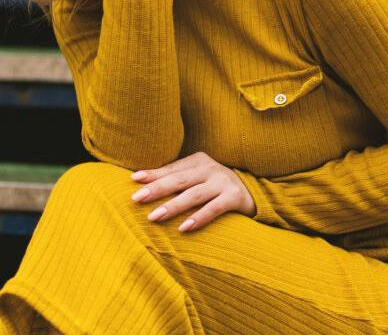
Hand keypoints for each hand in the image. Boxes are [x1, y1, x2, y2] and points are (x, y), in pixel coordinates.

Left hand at [129, 151, 256, 232]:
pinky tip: (183, 228)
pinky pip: (214, 209)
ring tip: (154, 216)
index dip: (153, 174)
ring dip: (173, 206)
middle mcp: (211, 168)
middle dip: (157, 189)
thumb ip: (178, 178)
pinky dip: (198, 218)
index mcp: (199, 160)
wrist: (254, 194)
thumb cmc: (217, 187)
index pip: (172, 169)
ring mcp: (223, 182)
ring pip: (193, 194)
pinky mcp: (234, 197)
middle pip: (179, 179)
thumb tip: (141, 182)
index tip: (133, 180)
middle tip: (136, 199)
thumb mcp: (198, 179)